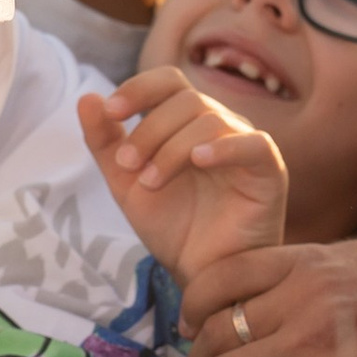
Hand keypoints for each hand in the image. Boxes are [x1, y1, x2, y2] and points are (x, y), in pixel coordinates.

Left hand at [81, 68, 287, 288]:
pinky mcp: (269, 170)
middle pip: (186, 98)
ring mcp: (246, 144)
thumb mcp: (126, 184)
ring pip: (210, 119)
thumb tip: (87, 98)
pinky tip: (198, 161)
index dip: (139, 88)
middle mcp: (220, 125)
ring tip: (151, 183)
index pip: (168, 81)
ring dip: (172, 148)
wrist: (201, 275)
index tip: (111, 111)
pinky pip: (253, 143)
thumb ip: (105, 143)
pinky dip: (224, 146)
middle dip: (149, 129)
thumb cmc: (173, 227)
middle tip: (127, 165)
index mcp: (187, 122)